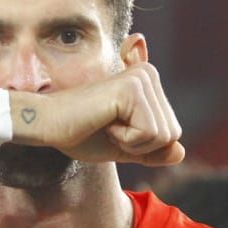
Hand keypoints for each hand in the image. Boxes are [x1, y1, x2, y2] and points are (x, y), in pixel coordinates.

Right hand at [18, 62, 184, 166]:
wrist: (47, 124)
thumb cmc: (80, 133)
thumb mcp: (124, 147)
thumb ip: (152, 151)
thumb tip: (181, 152)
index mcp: (149, 83)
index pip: (171, 133)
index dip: (142, 146)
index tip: (112, 129)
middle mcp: (149, 74)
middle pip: (172, 135)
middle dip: (140, 146)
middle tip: (108, 128)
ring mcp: (142, 78)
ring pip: (163, 136)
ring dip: (132, 143)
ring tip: (105, 124)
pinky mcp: (132, 88)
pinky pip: (148, 134)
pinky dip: (126, 140)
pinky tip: (104, 122)